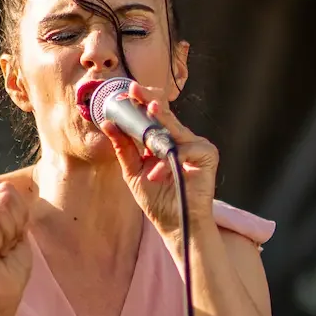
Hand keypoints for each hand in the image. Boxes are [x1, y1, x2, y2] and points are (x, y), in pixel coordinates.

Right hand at [0, 183, 32, 315]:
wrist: (3, 297)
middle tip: (5, 248)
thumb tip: (7, 188)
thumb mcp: (18, 232)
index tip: (14, 238)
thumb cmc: (11, 269)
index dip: (20, 215)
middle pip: (3, 199)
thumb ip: (13, 209)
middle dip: (14, 226)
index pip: (6, 191)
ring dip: (7, 237)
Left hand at [101, 85, 217, 247]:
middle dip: (149, 103)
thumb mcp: (133, 171)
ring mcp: (196, 145)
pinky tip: (157, 175)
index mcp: (165, 141)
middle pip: (165, 115)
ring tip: (146, 149)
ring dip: (156, 141)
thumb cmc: (157, 200)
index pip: (154, 116)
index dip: (142, 102)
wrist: (174, 224)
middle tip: (134, 91)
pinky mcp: (207, 155)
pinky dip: (168, 162)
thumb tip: (108, 124)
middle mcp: (182, 139)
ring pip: (174, 130)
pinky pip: (185, 149)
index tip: (127, 91)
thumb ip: (124, 148)